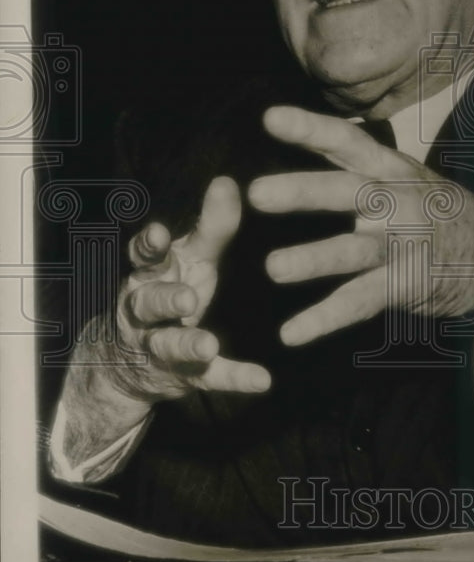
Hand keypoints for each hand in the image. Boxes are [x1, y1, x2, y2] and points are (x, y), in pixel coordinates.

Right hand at [58, 176, 270, 471]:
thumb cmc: (168, 289)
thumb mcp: (187, 258)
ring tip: (208, 345)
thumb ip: (210, 226)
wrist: (124, 361)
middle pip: (148, 303)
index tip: (159, 234)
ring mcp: (159, 345)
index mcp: (151, 274)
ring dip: (188, 344)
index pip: (147, 256)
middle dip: (165, 300)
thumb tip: (227, 182)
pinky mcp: (182, 375)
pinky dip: (235, 378)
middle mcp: (145, 310)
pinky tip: (261, 380)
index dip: (150, 246)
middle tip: (187, 299)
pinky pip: (209, 378)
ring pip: (167, 344)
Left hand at [248, 106, 473, 346]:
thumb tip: (287, 129)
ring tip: (273, 268)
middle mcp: (396, 203)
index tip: (270, 118)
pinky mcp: (404, 286)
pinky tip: (290, 334)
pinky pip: (359, 302)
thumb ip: (352, 160)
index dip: (311, 129)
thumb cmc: (429, 209)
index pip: (348, 142)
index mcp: (390, 170)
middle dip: (304, 192)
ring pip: (352, 251)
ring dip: (313, 259)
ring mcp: (401, 246)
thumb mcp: (401, 174)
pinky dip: (324, 319)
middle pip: (347, 192)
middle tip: (257, 194)